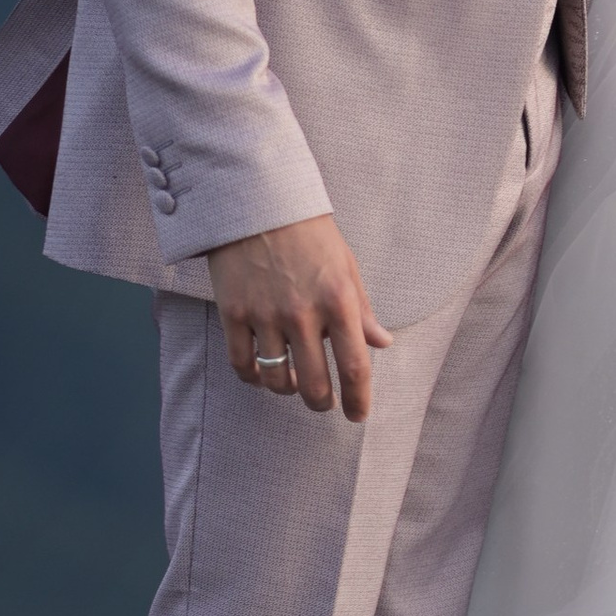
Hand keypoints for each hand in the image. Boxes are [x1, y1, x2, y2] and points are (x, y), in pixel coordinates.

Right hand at [206, 214, 392, 420]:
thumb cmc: (309, 233)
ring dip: (287, 390)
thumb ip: (362, 309)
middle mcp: (303, 313)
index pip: (355, 366)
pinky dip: (253, 378)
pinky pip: (243, 364)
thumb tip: (381, 343)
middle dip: (322, 403)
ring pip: (277, 379)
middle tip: (325, 403)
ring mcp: (266, 315)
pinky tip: (261, 374)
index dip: (359, 399)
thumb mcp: (346, 266)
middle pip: (314, 384)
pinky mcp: (234, 313)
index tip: (358, 414)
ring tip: (293, 383)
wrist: (257, 201)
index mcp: (339, 300)